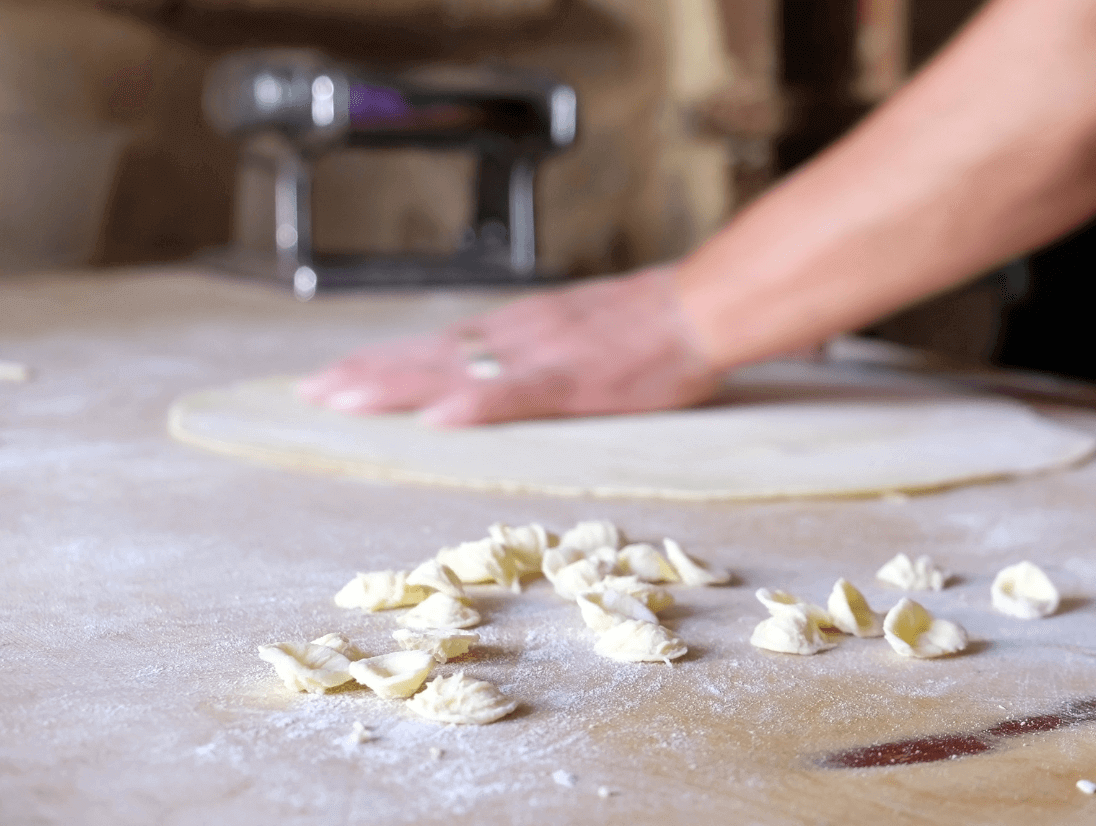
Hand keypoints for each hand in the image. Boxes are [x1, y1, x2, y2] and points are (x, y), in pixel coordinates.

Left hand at [297, 265, 720, 425]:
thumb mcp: (575, 330)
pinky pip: (516, 393)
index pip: (435, 349)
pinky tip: (437, 417)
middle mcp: (514, 336)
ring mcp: (539, 355)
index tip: (336, 379)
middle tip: (309, 393)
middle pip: (427, 356)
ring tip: (341, 399)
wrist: (697, 308)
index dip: (383, 365)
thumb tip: (493, 372)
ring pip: (454, 369)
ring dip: (395, 384)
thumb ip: (532, 352)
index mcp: (516, 331)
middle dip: (366, 376)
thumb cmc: (648, 326)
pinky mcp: (574, 378)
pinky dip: (475, 404)